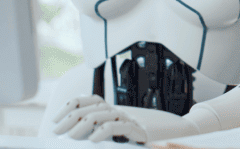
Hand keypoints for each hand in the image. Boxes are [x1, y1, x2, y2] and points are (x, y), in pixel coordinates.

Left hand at [52, 95, 199, 142]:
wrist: (182, 130)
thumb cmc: (155, 131)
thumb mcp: (128, 127)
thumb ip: (111, 128)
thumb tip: (85, 134)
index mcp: (116, 108)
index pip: (88, 99)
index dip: (70, 106)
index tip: (57, 119)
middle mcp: (121, 110)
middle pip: (89, 107)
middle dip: (69, 118)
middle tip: (57, 130)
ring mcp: (131, 119)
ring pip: (100, 115)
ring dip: (81, 126)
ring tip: (71, 137)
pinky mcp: (140, 130)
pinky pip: (118, 127)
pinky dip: (103, 132)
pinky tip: (93, 140)